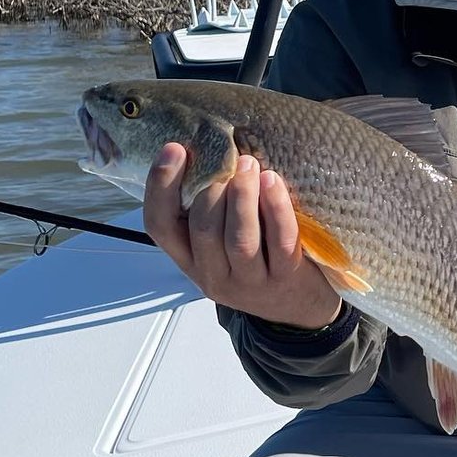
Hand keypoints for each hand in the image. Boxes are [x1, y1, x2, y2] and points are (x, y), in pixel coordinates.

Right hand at [142, 143, 341, 328]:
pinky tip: (273, 181)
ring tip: (248, 163)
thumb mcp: (220, 244)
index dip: (160, 186)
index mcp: (188, 260)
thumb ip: (208, 210)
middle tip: (226, 156)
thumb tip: (203, 150)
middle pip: (201, 231)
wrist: (297, 307)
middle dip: (211, 189)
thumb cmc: (256, 260)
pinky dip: (276, 208)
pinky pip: (279, 241)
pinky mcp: (284, 278)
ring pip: (238, 239)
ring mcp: (249, 282)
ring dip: (242, 197)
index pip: (159, 226)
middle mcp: (213, 275)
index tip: (174, 149)